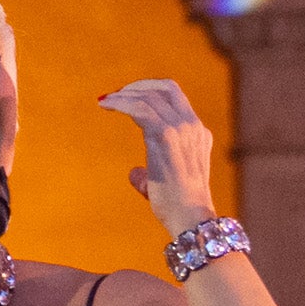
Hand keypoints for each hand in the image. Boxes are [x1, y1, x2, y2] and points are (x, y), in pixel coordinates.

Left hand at [99, 79, 217, 232]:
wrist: (189, 218)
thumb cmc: (177, 207)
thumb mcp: (166, 182)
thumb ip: (151, 173)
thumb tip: (134, 173)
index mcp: (198, 133)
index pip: (176, 96)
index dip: (151, 89)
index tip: (129, 95)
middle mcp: (192, 126)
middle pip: (165, 88)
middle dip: (138, 86)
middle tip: (115, 95)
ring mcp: (182, 129)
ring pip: (150, 96)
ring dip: (125, 95)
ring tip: (106, 101)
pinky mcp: (166, 136)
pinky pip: (141, 108)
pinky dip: (121, 103)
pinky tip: (106, 105)